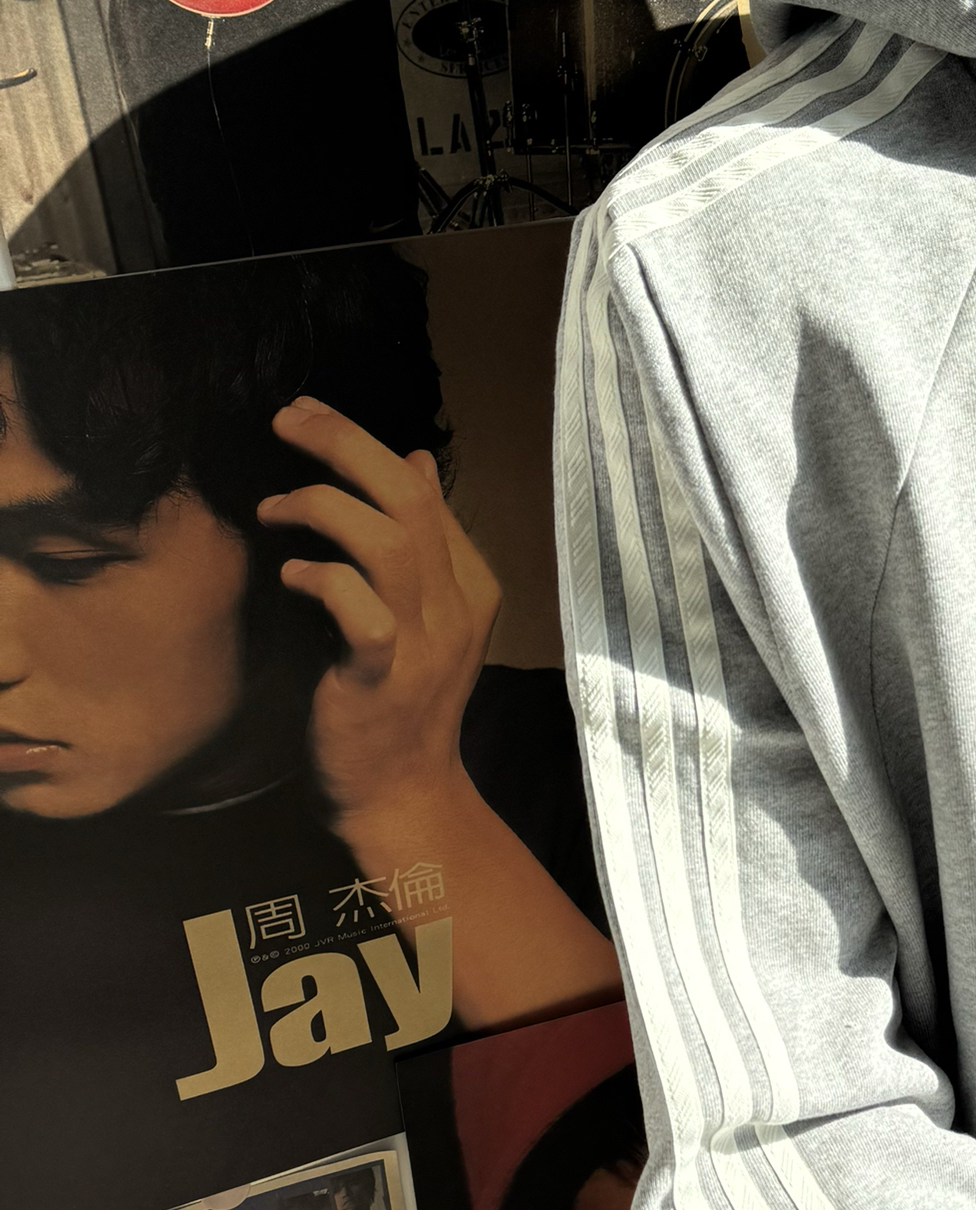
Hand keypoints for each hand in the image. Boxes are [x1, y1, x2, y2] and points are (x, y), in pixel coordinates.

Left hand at [257, 395, 500, 834]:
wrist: (401, 793)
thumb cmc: (399, 699)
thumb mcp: (424, 609)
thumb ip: (423, 539)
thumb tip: (413, 458)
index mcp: (470, 584)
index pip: (422, 490)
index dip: (361, 441)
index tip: (306, 416)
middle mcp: (455, 607)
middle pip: (408, 499)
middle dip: (342, 445)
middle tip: (286, 421)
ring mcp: (423, 644)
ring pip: (388, 542)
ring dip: (322, 508)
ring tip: (272, 509)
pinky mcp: (381, 680)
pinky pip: (360, 612)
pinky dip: (320, 579)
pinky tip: (289, 576)